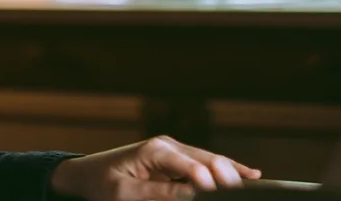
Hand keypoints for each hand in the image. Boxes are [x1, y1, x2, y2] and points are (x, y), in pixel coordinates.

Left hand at [50, 136, 261, 200]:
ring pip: (209, 160)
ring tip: (256, 183)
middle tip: (252, 186)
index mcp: (154, 150)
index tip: (216, 190)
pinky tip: (248, 175)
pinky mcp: (175, 160)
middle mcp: (167, 145)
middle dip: (227, 172)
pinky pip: (204, 165)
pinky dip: (224, 171)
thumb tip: (193, 193)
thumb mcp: (126, 194)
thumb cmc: (101, 184)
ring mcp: (173, 151)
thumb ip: (160, 193)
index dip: (204, 178)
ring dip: (230, 171)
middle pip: (206, 158)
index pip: (188, 164)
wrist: (85, 174)